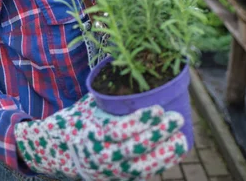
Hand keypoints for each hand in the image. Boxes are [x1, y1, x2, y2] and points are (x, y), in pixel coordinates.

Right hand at [14, 93, 187, 179]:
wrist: (62, 150)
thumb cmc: (81, 119)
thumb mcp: (90, 105)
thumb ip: (110, 97)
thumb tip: (138, 74)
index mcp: (92, 134)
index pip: (120, 130)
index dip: (141, 121)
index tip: (159, 109)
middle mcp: (101, 156)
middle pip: (134, 149)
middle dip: (159, 135)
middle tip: (177, 119)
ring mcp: (111, 172)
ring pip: (141, 167)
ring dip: (165, 154)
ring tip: (183, 140)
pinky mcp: (118, 179)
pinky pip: (142, 174)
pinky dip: (159, 164)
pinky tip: (174, 153)